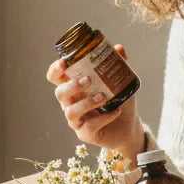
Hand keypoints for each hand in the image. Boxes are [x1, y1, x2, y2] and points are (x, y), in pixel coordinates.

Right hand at [46, 43, 144, 157]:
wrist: (128, 126)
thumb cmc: (118, 101)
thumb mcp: (120, 82)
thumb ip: (118, 65)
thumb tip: (119, 48)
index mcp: (74, 88)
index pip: (55, 78)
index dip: (55, 70)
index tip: (63, 62)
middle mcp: (71, 104)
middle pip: (59, 93)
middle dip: (71, 86)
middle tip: (88, 80)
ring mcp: (77, 120)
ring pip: (71, 112)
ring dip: (86, 102)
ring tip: (103, 97)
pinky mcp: (86, 134)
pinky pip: (89, 127)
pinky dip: (104, 118)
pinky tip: (116, 111)